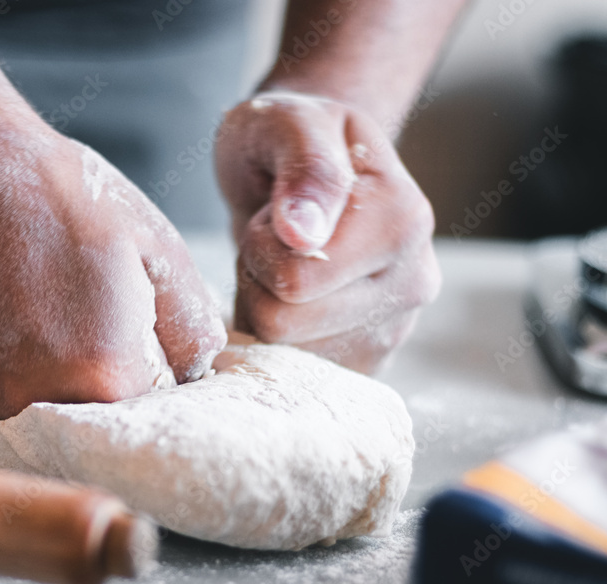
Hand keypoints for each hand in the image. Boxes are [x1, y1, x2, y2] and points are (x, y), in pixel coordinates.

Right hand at [0, 132, 225, 430]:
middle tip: (65, 319)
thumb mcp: (154, 245)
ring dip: (36, 389)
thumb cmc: (57, 195)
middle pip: (88, 424)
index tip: (117, 331)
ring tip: (22, 319)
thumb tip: (198, 375)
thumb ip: (192, 325)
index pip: (145, 411)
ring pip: (31, 423)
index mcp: (105, 373)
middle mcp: (39, 403)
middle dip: (89, 385)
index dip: (138, 369)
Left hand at [215, 90, 440, 372]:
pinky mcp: (366, 361)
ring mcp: (394, 330)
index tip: (277, 213)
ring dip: (262, 305)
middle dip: (258, 278)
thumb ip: (305, 164)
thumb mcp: (286, 123)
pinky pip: (292, 373)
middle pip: (284, 323)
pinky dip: (273, 336)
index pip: (295, 280)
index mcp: (403, 222)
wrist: (302, 169)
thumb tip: (304, 234)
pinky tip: (290, 297)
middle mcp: (413, 284)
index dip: (262, 246)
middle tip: (274, 239)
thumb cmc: (289, 140)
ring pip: (282, 352)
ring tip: (283, 263)